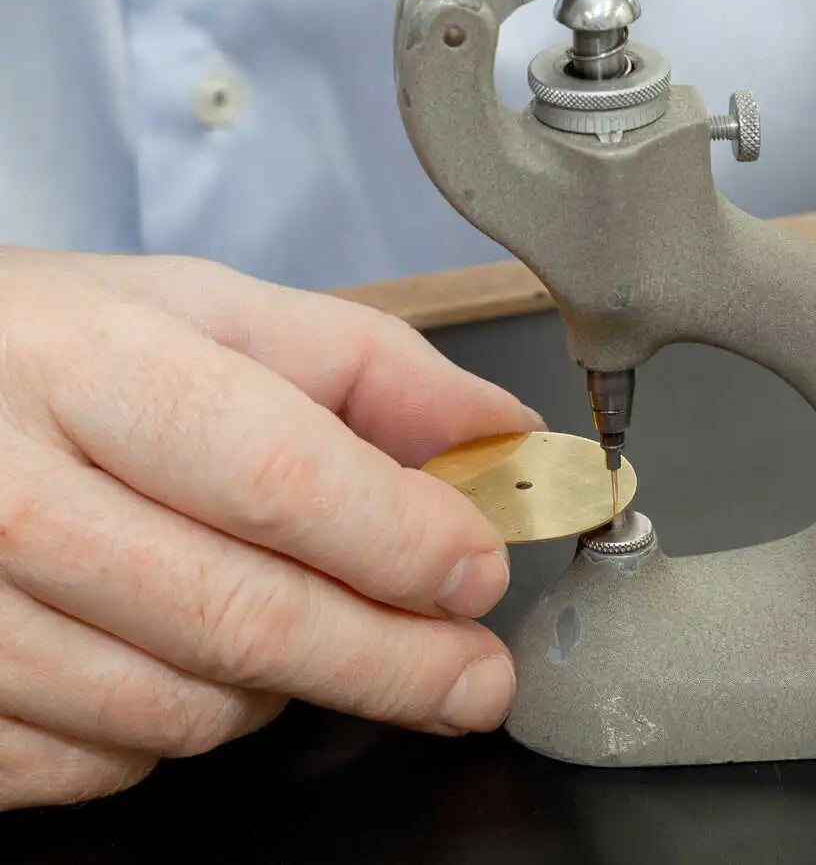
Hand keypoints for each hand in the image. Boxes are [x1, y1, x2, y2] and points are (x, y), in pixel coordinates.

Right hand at [0, 251, 540, 810]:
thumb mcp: (204, 312)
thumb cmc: (53, 352)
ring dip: (286, 691)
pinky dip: (177, 732)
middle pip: (244, 616)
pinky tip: (188, 661)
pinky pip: (102, 763)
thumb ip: (367, 366)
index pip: (278, 477)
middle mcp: (6, 494)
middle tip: (475, 680)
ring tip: (307, 631)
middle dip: (396, 662)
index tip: (479, 571)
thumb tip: (504, 434)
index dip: (401, 540)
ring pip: (184, 710)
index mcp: (86, 368)